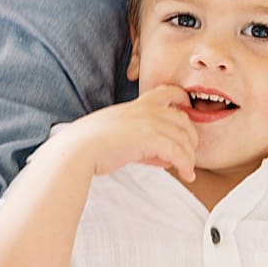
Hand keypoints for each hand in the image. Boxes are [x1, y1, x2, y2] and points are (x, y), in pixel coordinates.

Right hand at [57, 84, 198, 180]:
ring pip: (184, 137)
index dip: (182, 99)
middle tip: (189, 154)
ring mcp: (149, 122)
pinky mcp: (151, 138)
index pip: (167, 91)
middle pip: (183, 119)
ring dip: (190, 156)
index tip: (189, 111)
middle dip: (191, 137)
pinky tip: (186, 175)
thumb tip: (164, 159)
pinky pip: (179, 152)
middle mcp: (146, 110)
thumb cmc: (89, 145)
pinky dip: (186, 165)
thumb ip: (142, 143)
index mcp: (136, 105)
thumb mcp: (118, 136)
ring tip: (188, 170)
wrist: (76, 150)